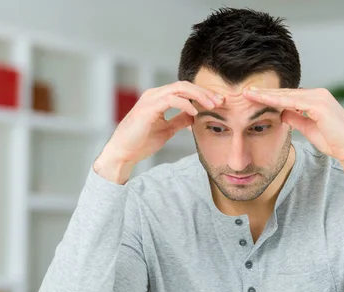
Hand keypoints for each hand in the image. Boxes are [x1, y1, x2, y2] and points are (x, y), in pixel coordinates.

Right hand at [94, 81, 223, 182]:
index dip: (203, 95)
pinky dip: (185, 104)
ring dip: (199, 96)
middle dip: (205, 92)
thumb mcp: (167, 130)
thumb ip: (179, 120)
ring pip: (180, 88)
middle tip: (221, 101)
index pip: (185, 90)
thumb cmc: (140, 142)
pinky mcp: (148, 108)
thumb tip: (194, 116)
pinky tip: (195, 113)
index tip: (218, 103)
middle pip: (185, 85)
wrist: (122, 153)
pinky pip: (171, 100)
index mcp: (158, 98)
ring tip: (212, 105)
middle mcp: (154, 94)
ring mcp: (150, 99)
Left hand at [243, 87, 343, 206]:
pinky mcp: (319, 105)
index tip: (253, 97)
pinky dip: (276, 100)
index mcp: (316, 99)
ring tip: (247, 93)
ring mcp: (319, 97)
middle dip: (264, 92)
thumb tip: (282, 113)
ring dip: (266, 94)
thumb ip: (297, 119)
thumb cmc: (334, 142)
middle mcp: (318, 94)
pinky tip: (261, 100)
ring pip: (286, 95)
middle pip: (285, 92)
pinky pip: (292, 101)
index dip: (270, 97)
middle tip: (244, 91)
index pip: (289, 96)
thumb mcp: (310, 129)